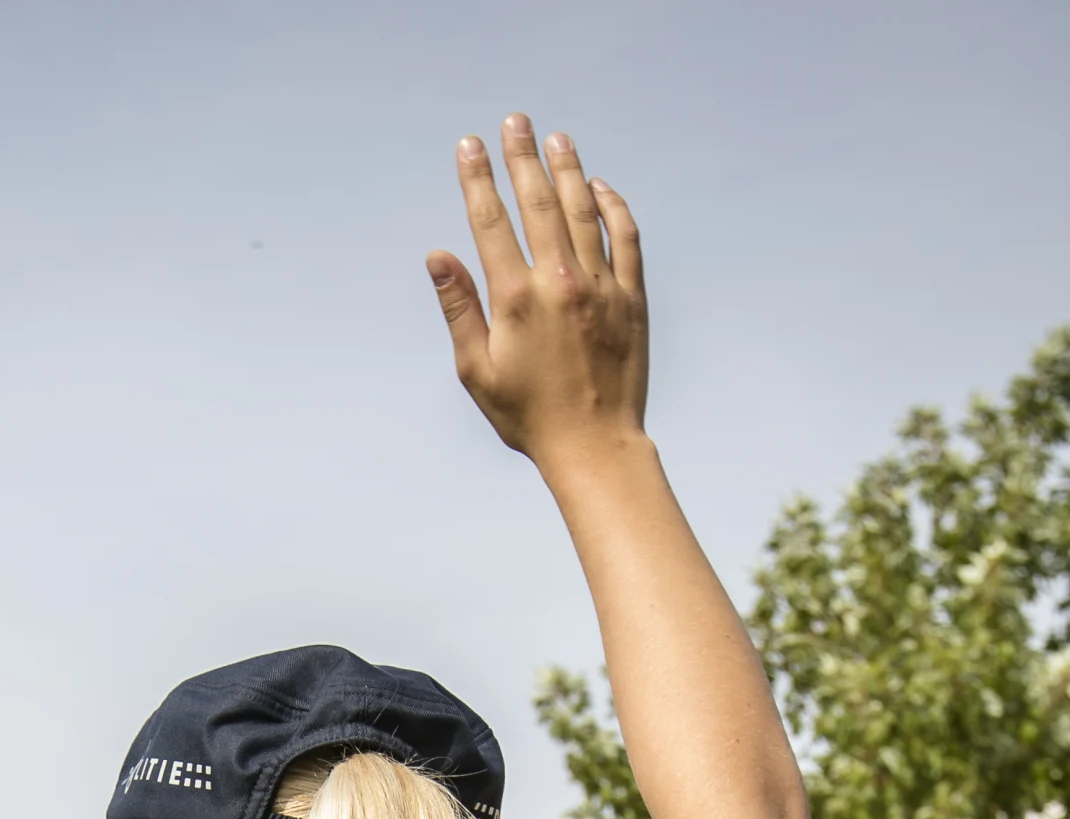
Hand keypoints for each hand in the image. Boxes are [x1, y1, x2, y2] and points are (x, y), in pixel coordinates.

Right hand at [430, 115, 646, 468]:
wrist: (595, 446)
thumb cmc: (527, 416)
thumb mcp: (476, 370)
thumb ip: (459, 308)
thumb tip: (438, 256)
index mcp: (514, 300)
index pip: (490, 222)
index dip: (477, 178)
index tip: (469, 145)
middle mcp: (558, 284)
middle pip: (538, 203)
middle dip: (522, 157)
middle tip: (515, 121)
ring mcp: (600, 287)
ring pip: (583, 210)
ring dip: (568, 169)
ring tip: (556, 138)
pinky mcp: (631, 297)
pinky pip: (625, 237)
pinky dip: (612, 207)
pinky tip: (599, 187)